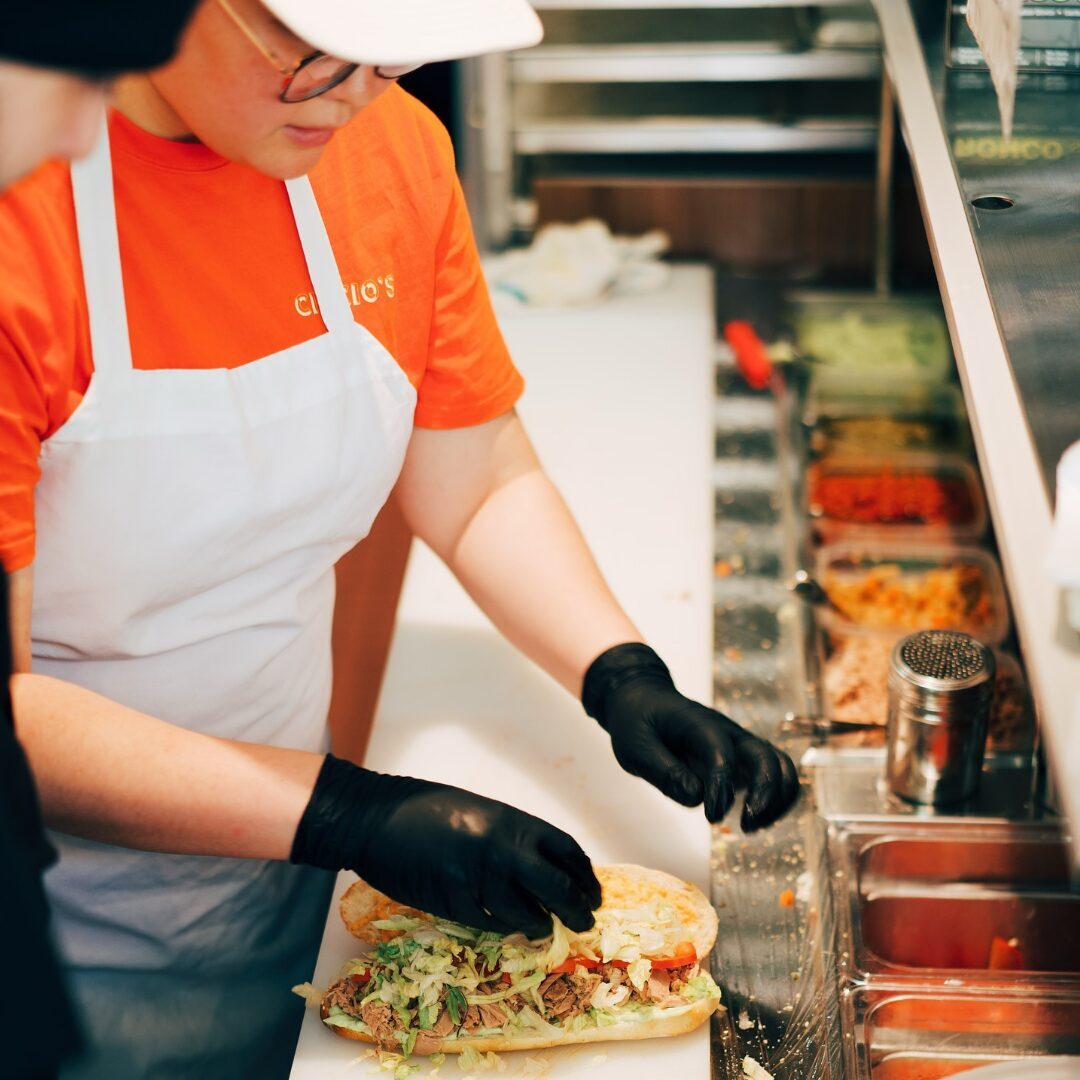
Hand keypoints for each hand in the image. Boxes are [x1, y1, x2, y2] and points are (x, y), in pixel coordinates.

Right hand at [291, 755, 600, 937]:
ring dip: (541, 925)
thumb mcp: (480, 811)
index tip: (592, 890)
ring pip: (527, 914)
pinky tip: (512, 928)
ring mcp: (478, 878)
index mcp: (512, 821)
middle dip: (576, 909)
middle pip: (556, 888)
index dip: (584, 875)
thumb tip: (542, 864)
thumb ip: (512, 835)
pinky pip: (491, 923)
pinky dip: (506, 928)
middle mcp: (502, 850)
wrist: (376, 817)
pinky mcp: (453, 903)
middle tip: (585, 921)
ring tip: (546, 928)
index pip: (566, 851)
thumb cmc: (426, 807)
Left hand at [582, 643, 799, 829]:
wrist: (644, 700)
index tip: (712, 818)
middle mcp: (727, 731)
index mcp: (698, 723)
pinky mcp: (741, 758)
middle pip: (766, 755)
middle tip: (746, 826)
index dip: (722, 787)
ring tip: (752, 827)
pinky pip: (774, 774)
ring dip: (777, 798)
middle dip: (766, 793)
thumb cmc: (637, 722)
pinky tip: (755, 821)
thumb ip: (663, 771)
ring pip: (780, 764)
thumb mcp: (635, 746)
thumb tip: (696, 797)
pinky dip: (776, 799)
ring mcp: (738, 743)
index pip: (721, 754)